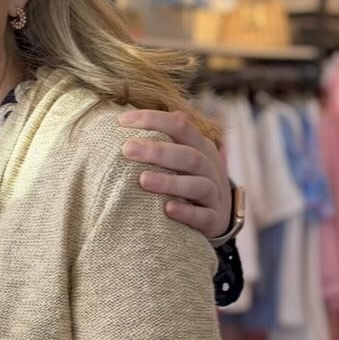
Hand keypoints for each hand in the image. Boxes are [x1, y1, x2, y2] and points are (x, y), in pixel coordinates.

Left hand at [118, 109, 229, 239]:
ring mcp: (214, 195)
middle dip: (158, 151)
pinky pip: (203, 216)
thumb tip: (123, 119)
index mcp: (199, 147)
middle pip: (189, 155)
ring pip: (198, 185)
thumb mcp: (179, 157)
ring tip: (143, 180)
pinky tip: (167, 210)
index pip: (181, 126)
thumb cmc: (185, 180)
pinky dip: (187, 212)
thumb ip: (160, 139)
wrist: (216, 215)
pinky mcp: (213, 220)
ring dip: (170, 182)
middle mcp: (209, 168)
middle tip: (127, 149)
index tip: (121, 120)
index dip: (153, 120)